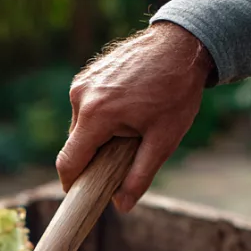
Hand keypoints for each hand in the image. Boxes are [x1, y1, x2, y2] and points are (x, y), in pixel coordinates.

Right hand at [58, 22, 213, 211]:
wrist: (181, 44)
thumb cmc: (176, 91)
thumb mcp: (164, 139)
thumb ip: (140, 176)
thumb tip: (122, 206)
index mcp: (96, 115)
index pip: (69, 162)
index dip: (72, 184)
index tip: (80, 196)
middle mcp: (81, 97)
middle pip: (76, 145)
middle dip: (94, 157)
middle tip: (123, 158)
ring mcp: (82, 82)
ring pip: (81, 127)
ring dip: (98, 136)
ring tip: (131, 127)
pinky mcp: (86, 75)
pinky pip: (85, 108)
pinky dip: (100, 118)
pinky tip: (126, 111)